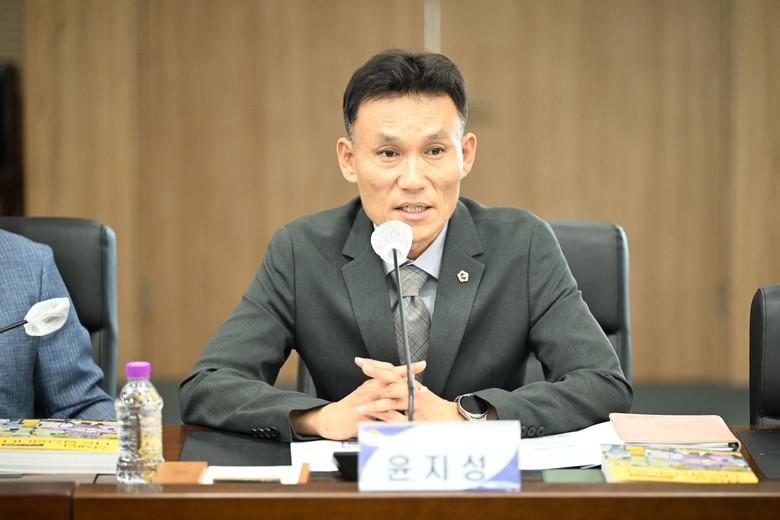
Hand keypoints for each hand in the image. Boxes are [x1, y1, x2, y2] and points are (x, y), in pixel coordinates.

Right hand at [290, 357, 425, 439]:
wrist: (331, 418)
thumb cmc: (351, 408)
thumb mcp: (366, 395)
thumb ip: (380, 390)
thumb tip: (397, 387)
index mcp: (372, 383)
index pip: (391, 371)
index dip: (406, 368)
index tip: (421, 365)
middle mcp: (369, 389)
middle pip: (391, 382)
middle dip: (409, 383)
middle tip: (424, 387)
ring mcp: (365, 401)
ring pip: (387, 397)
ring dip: (403, 400)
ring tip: (416, 403)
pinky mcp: (361, 414)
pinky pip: (378, 416)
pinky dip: (391, 419)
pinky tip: (402, 422)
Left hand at [354, 357, 462, 422]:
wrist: (452, 418)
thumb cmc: (433, 406)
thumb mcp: (419, 392)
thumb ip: (405, 385)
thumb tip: (389, 380)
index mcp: (411, 383)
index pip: (392, 371)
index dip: (378, 365)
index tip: (363, 361)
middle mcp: (413, 390)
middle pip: (392, 378)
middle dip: (376, 372)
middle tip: (363, 367)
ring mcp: (414, 404)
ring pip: (392, 399)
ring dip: (374, 402)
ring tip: (360, 404)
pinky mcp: (415, 418)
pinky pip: (397, 417)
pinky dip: (384, 418)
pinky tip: (374, 420)